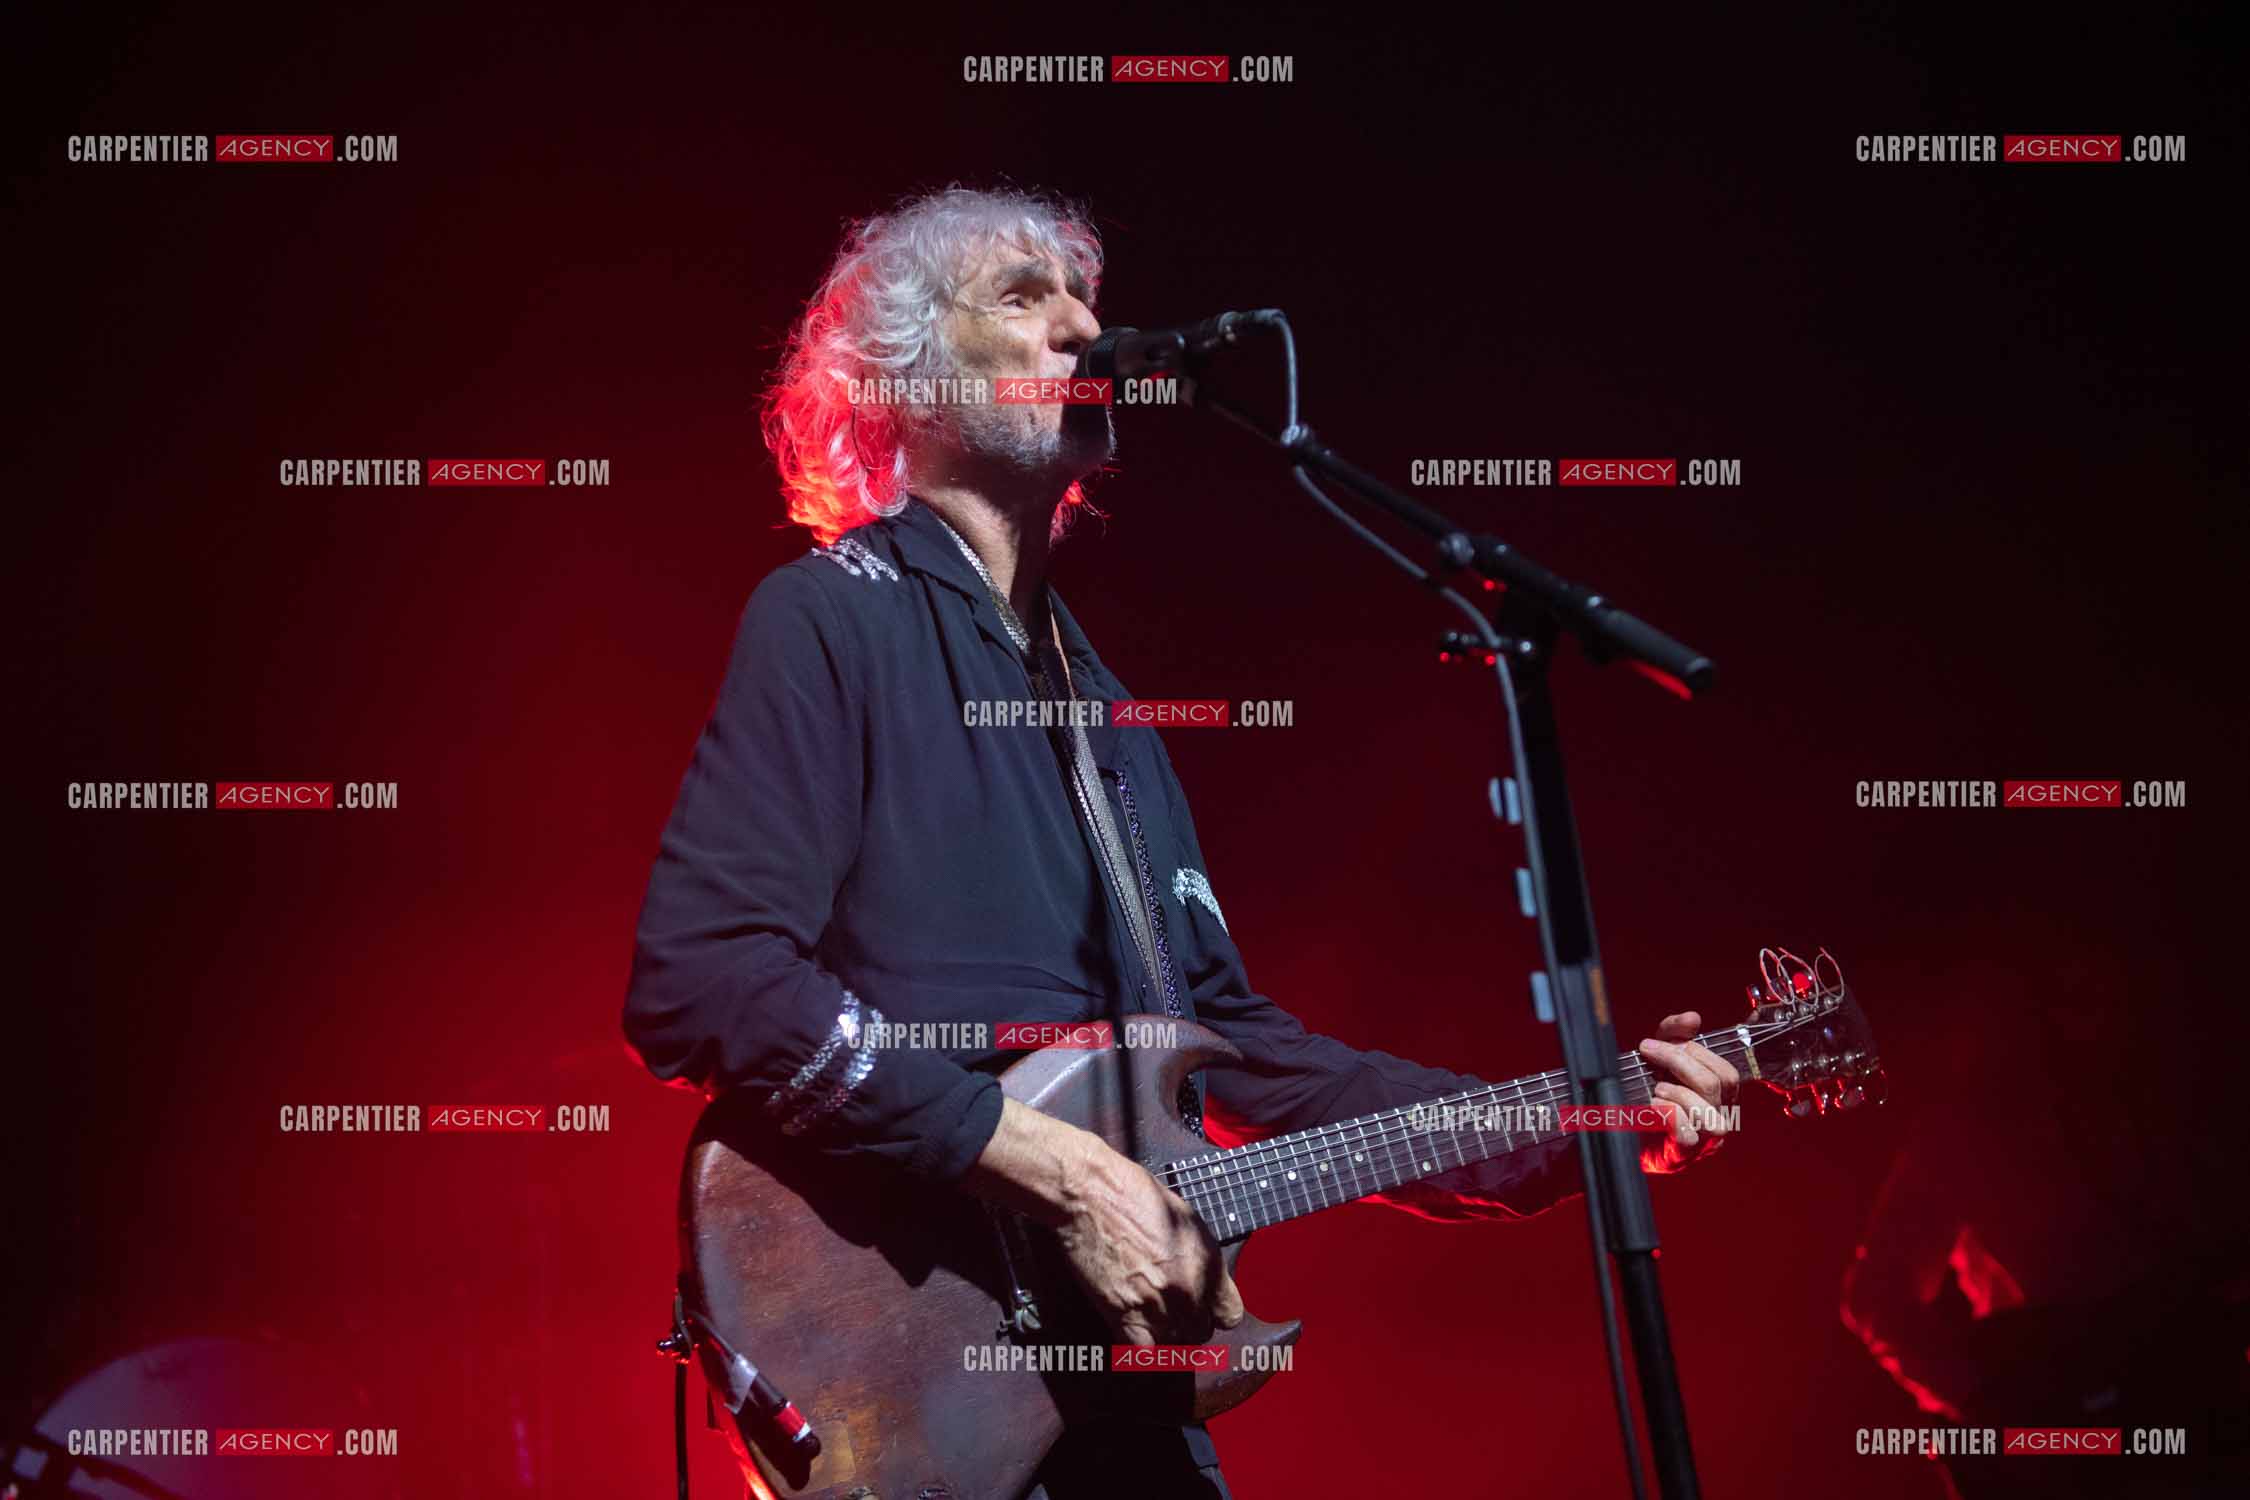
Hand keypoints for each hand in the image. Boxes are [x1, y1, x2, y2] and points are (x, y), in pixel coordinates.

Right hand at [1053, 1136, 1244, 1345]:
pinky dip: (1137, 1348)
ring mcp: (1158, 1307)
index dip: (1215, 1313)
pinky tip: (1131, 1330)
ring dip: (1162, 1336)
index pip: (1231, 1315)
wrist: (1092, 1194)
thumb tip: (1200, 1276)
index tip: (1203, 1308)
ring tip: (1148, 1317)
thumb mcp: (1184, 1219)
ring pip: (1172, 1347)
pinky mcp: (1124, 1315)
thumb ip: (1198, 1256)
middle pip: (1200, 1333)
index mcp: (1209, 1263)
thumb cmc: (1133, 1193)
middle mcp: (1190, 1290)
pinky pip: (1141, 1354)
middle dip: (1186, 1323)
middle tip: (1168, 1309)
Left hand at [1635, 1011, 1738, 1173]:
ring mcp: (1703, 1138)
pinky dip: (1670, 1116)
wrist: (1626, 1130)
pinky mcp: (1682, 1153)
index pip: (1725, 1071)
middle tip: (1649, 1053)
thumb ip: (1674, 1033)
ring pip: (1709, 1113)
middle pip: (1715, 1084)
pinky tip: (1654, 1106)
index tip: (1656, 1042)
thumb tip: (1693, 1018)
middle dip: (1678, 1061)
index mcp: (1719, 1095)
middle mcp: (1718, 1117)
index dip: (1694, 1051)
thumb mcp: (1660, 1056)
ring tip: (1656, 1087)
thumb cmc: (1650, 1092)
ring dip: (1679, 1093)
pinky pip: (1688, 1135)